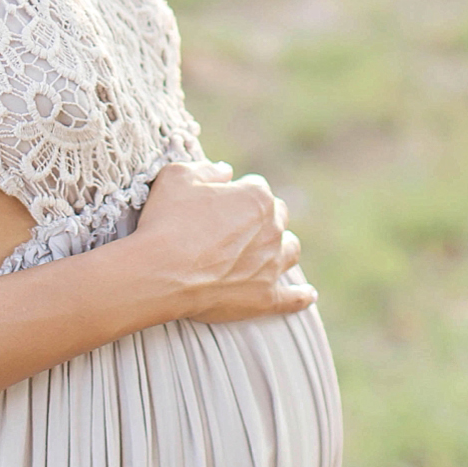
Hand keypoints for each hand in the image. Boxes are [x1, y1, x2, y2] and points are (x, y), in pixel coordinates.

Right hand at [136, 160, 315, 323]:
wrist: (160, 272)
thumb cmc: (167, 221)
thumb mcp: (177, 177)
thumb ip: (206, 169)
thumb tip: (226, 171)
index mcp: (256, 197)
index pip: (256, 187)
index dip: (235, 194)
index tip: (216, 204)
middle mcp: (272, 228)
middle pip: (278, 216)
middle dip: (262, 218)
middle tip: (236, 228)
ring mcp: (272, 264)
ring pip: (290, 250)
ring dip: (281, 248)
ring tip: (267, 253)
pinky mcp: (265, 297)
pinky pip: (293, 297)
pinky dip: (301, 295)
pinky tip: (307, 294)